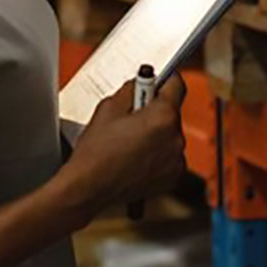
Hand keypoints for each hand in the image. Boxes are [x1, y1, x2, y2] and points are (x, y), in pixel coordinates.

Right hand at [58, 74, 187, 217]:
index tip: (158, 79)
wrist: (90, 187)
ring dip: (156, 133)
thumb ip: (132, 90)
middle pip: (171, 112)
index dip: (165, 79)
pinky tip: (135, 156)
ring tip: (129, 141)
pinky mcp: (172, 177)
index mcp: (162, 117)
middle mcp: (175, 138)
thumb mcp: (109, 107)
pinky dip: (157, 154)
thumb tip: (142, 82)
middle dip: (154, 110)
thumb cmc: (96, 150)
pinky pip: (169, 155)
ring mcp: (176, 160)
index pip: (176, 85)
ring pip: (169, 135)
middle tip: (131, 116)